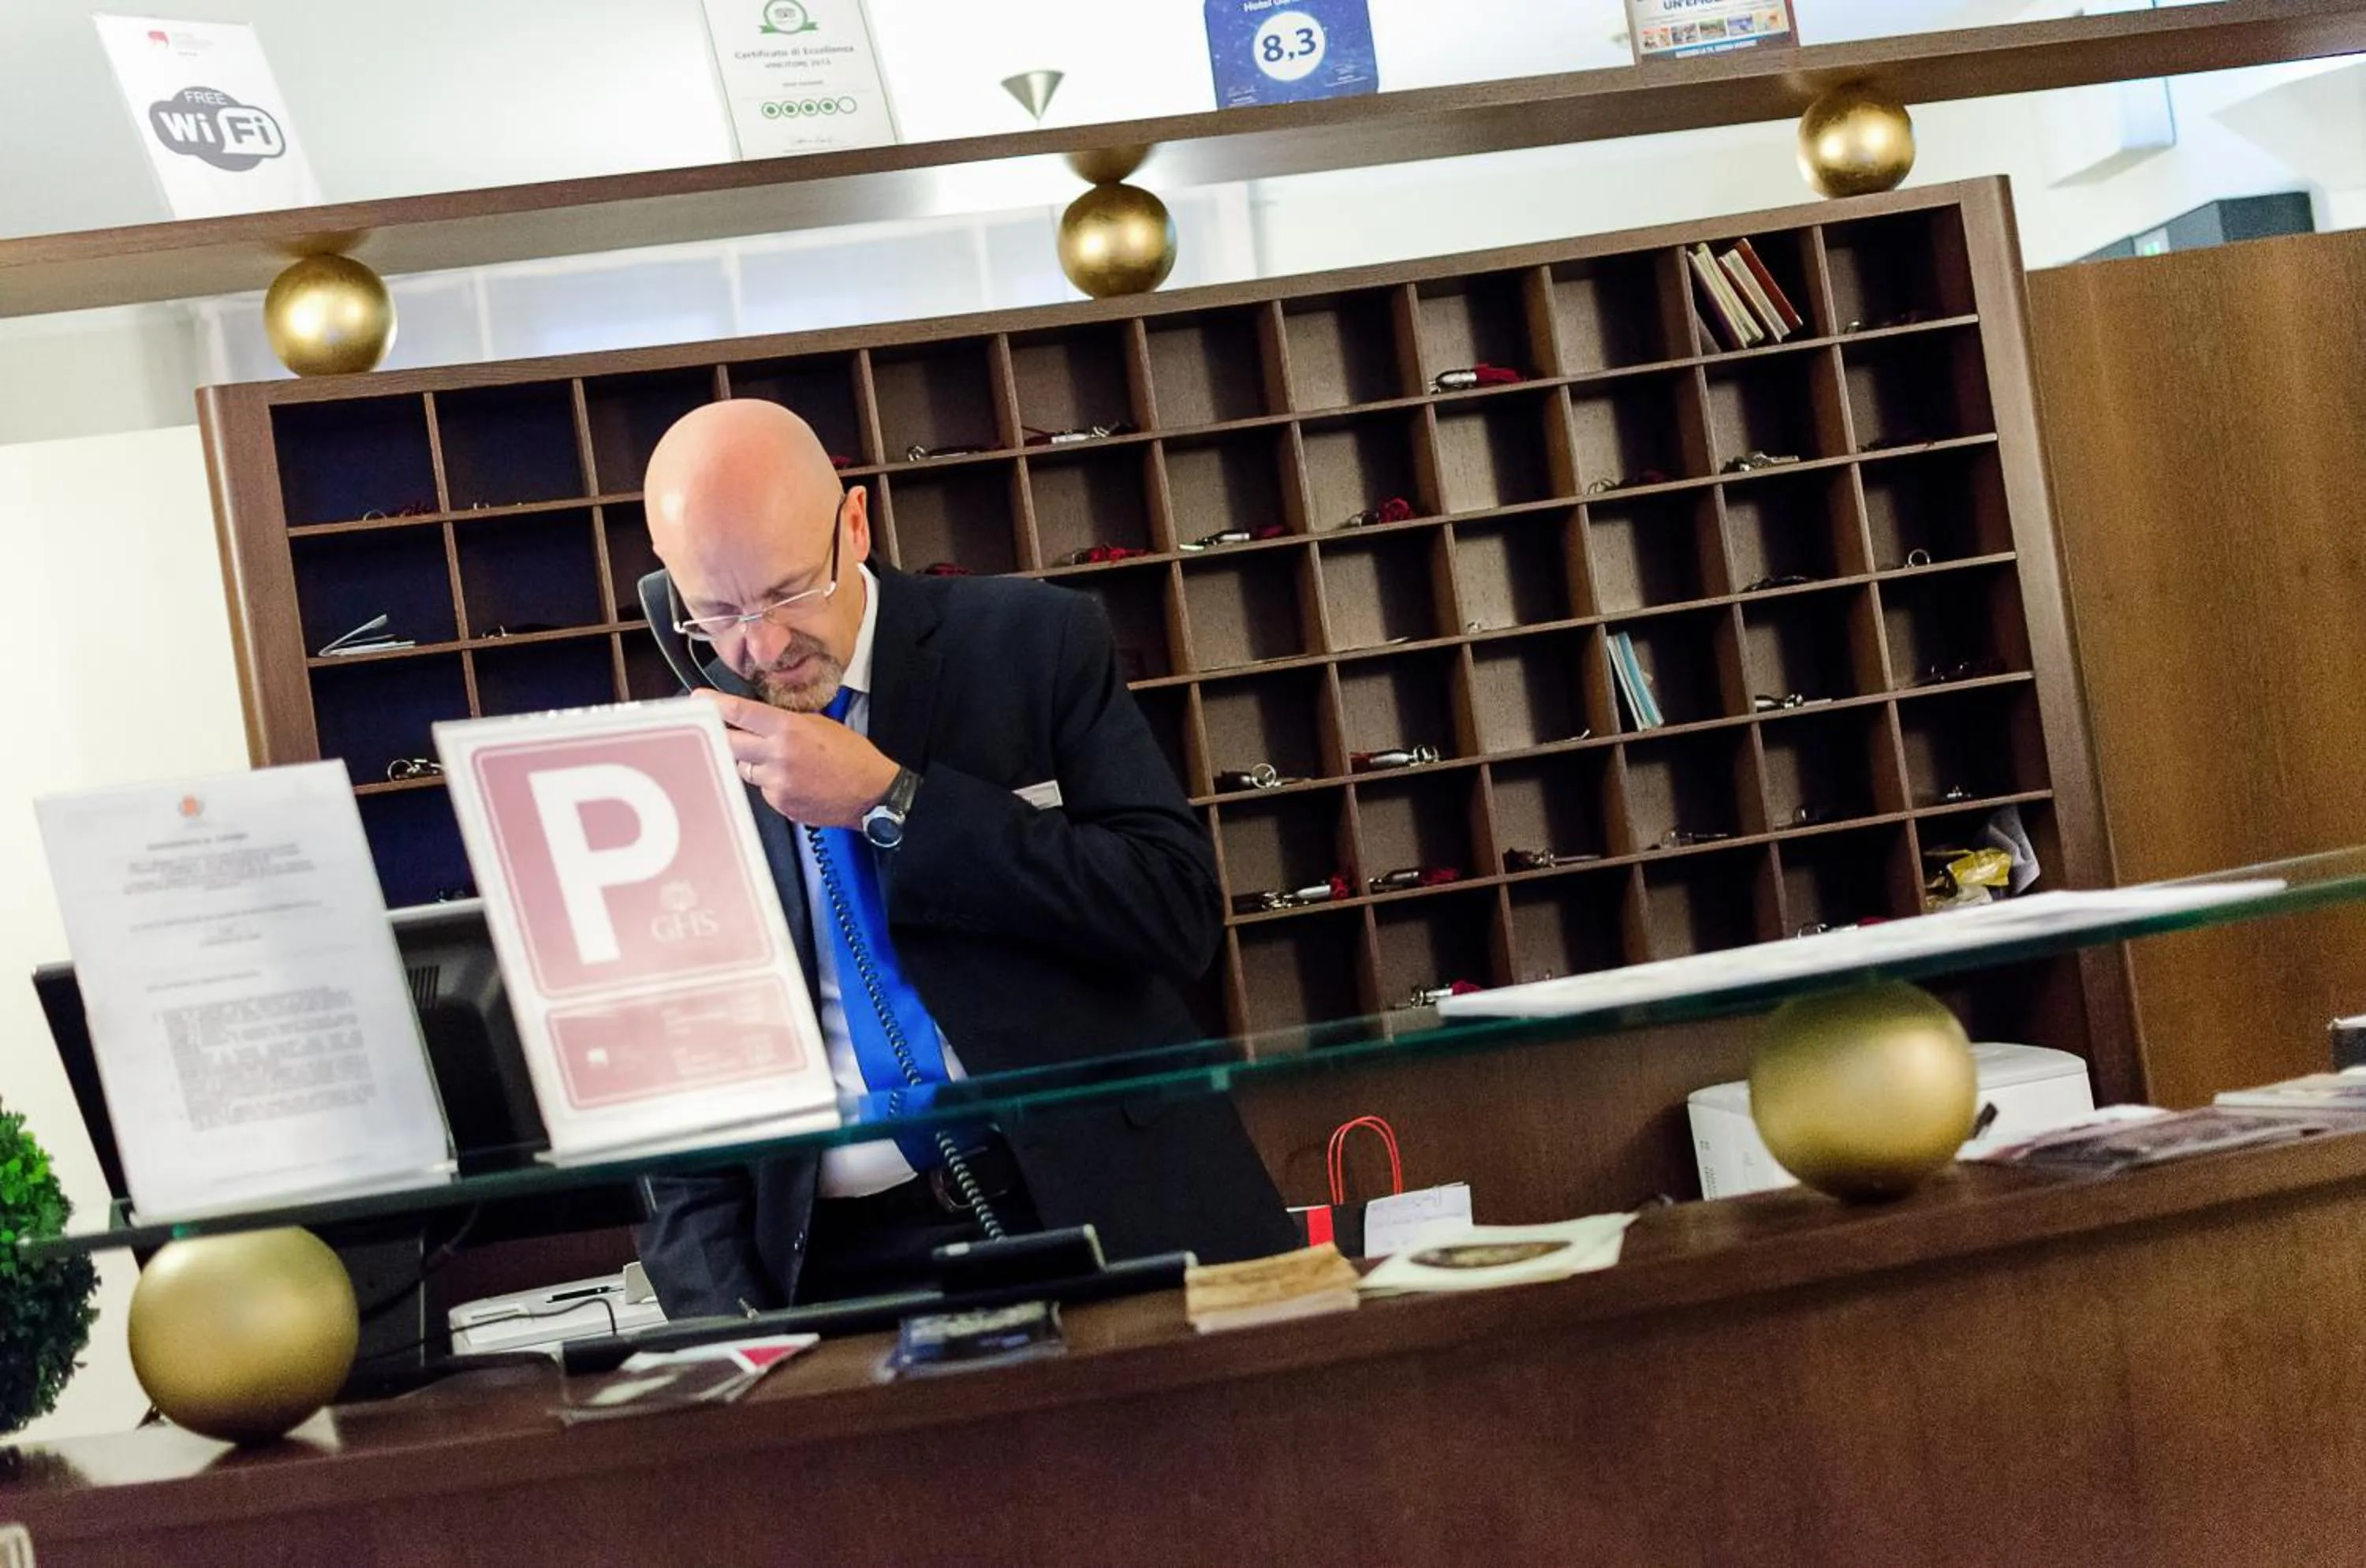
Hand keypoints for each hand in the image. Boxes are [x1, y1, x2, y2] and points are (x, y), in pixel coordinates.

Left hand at [700, 690, 899, 827]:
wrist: (871, 793)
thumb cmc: (851, 756)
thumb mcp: (819, 724)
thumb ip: (783, 721)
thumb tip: (753, 718)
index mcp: (788, 729)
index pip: (739, 713)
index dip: (714, 705)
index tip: (699, 700)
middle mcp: (777, 756)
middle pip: (728, 743)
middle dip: (722, 735)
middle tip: (721, 729)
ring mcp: (776, 783)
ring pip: (743, 767)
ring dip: (751, 761)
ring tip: (779, 759)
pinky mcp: (779, 804)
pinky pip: (761, 788)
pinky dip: (768, 782)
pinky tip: (792, 780)